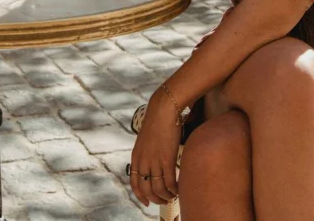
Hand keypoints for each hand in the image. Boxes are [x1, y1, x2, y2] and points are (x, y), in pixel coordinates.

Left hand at [129, 88, 181, 206]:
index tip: (146, 202)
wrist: (163, 110)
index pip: (134, 183)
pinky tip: (179, 189)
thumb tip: (153, 164)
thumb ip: (147, 153)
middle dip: (155, 199)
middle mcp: (143, 161)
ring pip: (158, 189)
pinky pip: (170, 182)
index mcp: (136, 157)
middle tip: (164, 202)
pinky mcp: (167, 159)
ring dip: (166, 196)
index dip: (140, 195)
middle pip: (146, 189)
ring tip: (173, 196)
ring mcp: (154, 161)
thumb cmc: (157, 123)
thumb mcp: (146, 140)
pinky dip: (174, 189)